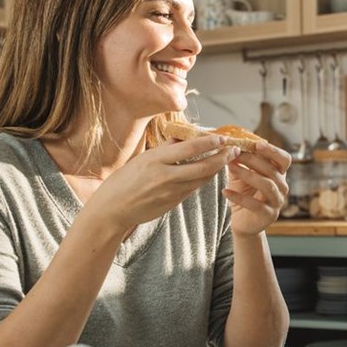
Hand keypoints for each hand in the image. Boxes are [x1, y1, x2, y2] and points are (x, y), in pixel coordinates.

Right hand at [90, 134, 236, 228]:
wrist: (112, 209)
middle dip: (223, 158)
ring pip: (201, 179)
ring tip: (226, 159)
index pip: (190, 148)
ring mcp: (170, 192)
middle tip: (234, 150)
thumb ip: (165, 149)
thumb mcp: (142, 159)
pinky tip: (209, 172)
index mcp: (155, 160)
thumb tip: (185, 137)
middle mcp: (165, 176)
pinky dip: (203, 179)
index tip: (222, 138)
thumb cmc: (124, 180)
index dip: (210, 143)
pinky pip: (192, 189)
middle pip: (203, 166)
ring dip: (216, 169)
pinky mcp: (172, 203)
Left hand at [223, 141, 290, 235]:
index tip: (257, 144)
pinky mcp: (269, 215)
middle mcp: (282, 187)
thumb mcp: (241, 173)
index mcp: (279, 174)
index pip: (284, 159)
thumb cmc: (243, 193)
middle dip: (252, 160)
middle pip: (272, 170)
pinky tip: (225, 191)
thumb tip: (230, 143)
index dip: (273, 151)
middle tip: (234, 153)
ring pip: (267, 185)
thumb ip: (240, 160)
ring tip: (230, 167)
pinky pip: (255, 204)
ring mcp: (277, 202)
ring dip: (247, 174)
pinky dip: (239, 197)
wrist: (241, 220)